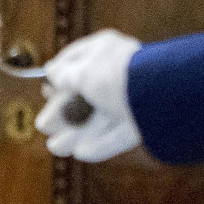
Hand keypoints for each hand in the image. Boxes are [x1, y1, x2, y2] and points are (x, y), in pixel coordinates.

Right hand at [35, 29, 141, 161]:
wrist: (158, 94)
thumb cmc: (116, 76)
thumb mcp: (82, 73)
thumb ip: (66, 75)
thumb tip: (51, 71)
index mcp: (105, 49)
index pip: (77, 58)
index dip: (59, 75)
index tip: (45, 89)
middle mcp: (119, 71)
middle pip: (87, 93)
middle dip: (64, 112)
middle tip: (45, 126)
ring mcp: (133, 97)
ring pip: (101, 116)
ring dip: (77, 132)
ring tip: (56, 148)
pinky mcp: (145, 121)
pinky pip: (119, 132)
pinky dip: (101, 143)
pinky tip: (83, 154)